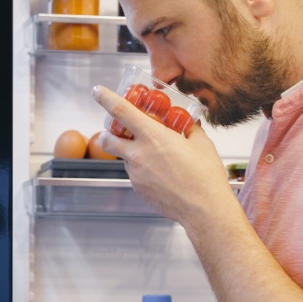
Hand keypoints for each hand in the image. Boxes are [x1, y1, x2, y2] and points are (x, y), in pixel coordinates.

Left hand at [91, 85, 237, 226]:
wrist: (204, 210)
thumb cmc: (205, 176)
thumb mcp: (202, 144)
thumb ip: (190, 129)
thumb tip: (189, 124)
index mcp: (153, 136)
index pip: (121, 111)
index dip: (106, 98)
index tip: (97, 91)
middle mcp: (138, 155)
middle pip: (107, 139)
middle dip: (107, 134)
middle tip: (117, 132)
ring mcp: (136, 174)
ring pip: (124, 158)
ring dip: (132, 154)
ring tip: (156, 158)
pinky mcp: (139, 190)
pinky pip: (135, 175)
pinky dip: (143, 170)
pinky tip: (162, 175)